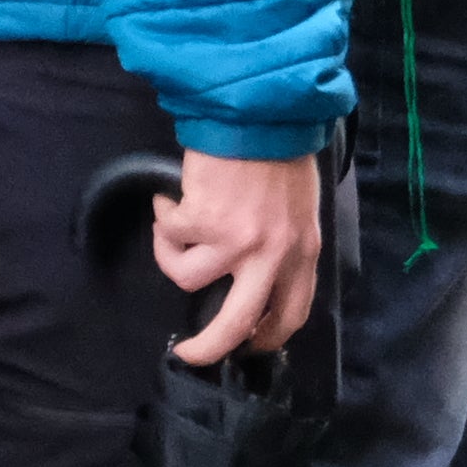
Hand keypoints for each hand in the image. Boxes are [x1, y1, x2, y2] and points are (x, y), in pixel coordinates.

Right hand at [156, 150, 323, 363]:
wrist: (258, 112)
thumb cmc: (280, 152)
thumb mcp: (300, 207)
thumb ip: (285, 245)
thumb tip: (258, 276)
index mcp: (302, 251)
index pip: (291, 313)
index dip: (267, 336)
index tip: (248, 344)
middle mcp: (271, 254)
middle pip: (236, 322)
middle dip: (208, 348)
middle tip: (187, 353)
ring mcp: (234, 241)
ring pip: (187, 277)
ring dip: (171, 254)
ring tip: (174, 226)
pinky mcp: (202, 222)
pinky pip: (169, 237)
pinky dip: (163, 220)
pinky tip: (171, 199)